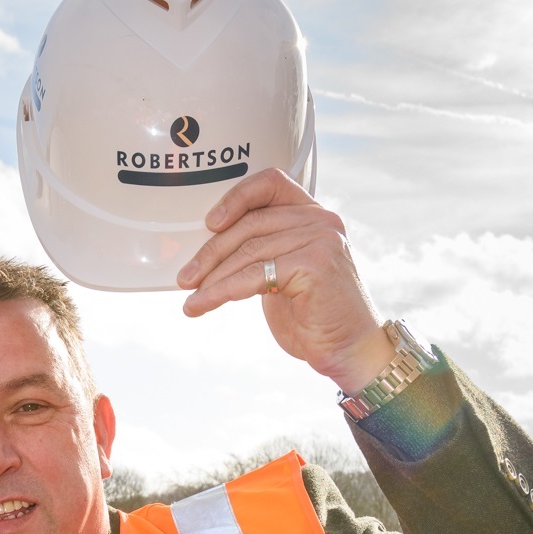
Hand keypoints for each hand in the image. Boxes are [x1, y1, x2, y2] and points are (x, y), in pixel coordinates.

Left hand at [175, 168, 394, 392]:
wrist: (348, 350)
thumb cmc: (314, 316)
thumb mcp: (283, 275)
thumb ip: (262, 253)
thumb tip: (210, 253)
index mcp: (312, 215)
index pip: (270, 183)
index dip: (236, 197)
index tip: (209, 222)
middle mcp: (320, 220)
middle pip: (251, 224)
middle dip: (211, 252)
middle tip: (185, 277)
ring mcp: (320, 239)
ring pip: (249, 251)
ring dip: (212, 278)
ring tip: (191, 299)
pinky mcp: (313, 265)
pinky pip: (254, 275)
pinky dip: (222, 291)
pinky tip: (203, 304)